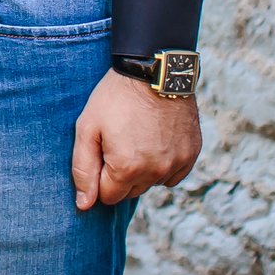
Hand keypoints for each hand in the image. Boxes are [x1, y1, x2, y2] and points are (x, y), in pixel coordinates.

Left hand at [70, 70, 200, 209]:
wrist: (155, 70)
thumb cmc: (116, 97)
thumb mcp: (88, 127)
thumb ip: (83, 169)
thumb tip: (84, 205)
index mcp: (127, 169)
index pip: (108, 197)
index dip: (100, 175)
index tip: (102, 150)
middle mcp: (155, 173)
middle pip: (130, 192)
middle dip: (120, 174)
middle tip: (118, 140)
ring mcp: (176, 164)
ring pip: (151, 183)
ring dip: (142, 169)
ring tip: (136, 136)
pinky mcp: (191, 155)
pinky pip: (172, 175)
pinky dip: (162, 164)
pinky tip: (154, 140)